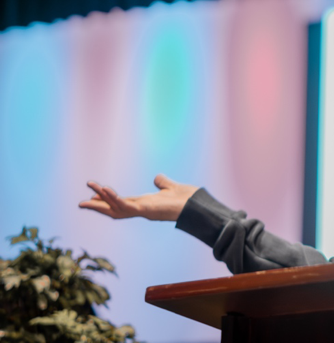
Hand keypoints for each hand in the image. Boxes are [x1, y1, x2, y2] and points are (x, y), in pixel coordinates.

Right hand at [79, 174, 197, 221]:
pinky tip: (106, 191)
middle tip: (81, 203)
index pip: (121, 202)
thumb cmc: (186, 198)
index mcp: (144, 204)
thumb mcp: (170, 187)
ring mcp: (142, 211)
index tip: (93, 194)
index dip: (107, 199)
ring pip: (116, 208)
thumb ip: (162, 183)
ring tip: (89, 192)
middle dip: (98, 206)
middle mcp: (141, 209)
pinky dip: (115, 199)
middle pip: (114, 209)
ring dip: (102, 201)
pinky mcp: (146, 210)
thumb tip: (157, 178)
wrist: (197, 205)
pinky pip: (126, 206)